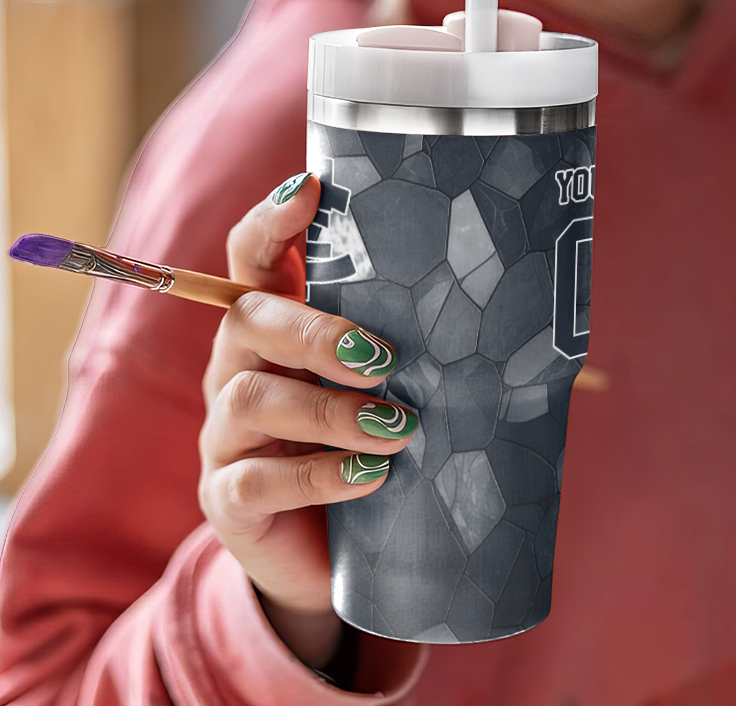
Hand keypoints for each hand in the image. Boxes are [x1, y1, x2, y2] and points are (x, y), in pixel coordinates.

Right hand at [198, 173, 416, 669]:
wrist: (328, 550)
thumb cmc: (365, 447)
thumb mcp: (381, 390)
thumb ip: (409, 347)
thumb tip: (508, 305)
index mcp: (276, 330)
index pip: (253, 258)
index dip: (272, 220)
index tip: (309, 186)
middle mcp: (239, 369)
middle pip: (249, 320)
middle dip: (316, 332)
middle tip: (383, 359)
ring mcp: (227, 434)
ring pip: (253, 398)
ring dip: (331, 411)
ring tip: (398, 430)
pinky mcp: (229, 497)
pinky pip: (254, 480)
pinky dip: (318, 476)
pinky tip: (370, 475)